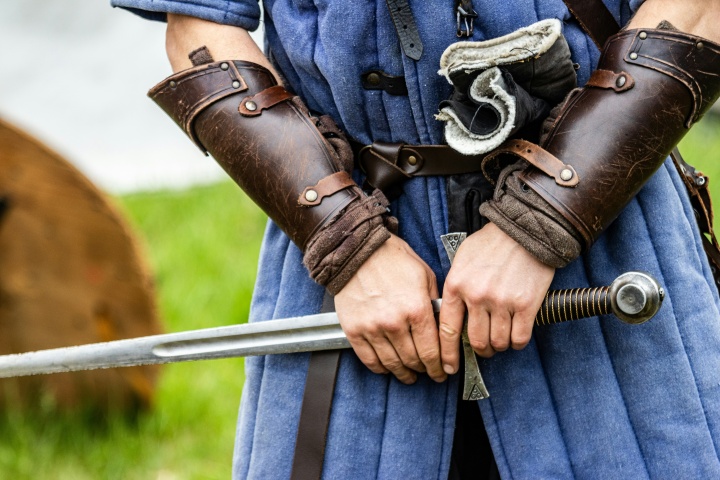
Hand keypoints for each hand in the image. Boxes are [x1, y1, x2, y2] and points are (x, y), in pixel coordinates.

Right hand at [334, 235, 445, 383]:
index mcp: (417, 309)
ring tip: (409, 375)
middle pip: (413, 360)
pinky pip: (368, 359)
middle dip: (424, 371)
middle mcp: (395, 323)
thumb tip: (441, 327)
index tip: (443, 371)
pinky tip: (387, 368)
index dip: (439, 366)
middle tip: (429, 374)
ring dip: (403, 374)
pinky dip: (380, 368)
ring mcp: (372, 328)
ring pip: (392, 364)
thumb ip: (434, 304)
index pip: (432, 351)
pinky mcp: (354, 330)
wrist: (359, 251)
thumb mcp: (425, 276)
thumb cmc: (393, 259)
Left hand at [439, 223, 554, 373]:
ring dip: (500, 346)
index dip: (447, 354)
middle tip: (485, 349)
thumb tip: (450, 315)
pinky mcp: (526, 305)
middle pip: (476, 342)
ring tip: (502, 339)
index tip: (448, 366)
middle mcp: (476, 296)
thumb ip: (455, 286)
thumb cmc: (491, 243)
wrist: (524, 230)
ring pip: (498, 343)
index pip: (447, 330)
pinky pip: (520, 338)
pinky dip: (518, 342)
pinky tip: (517, 335)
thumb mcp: (462, 260)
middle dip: (481, 350)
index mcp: (456, 285)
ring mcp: (501, 302)